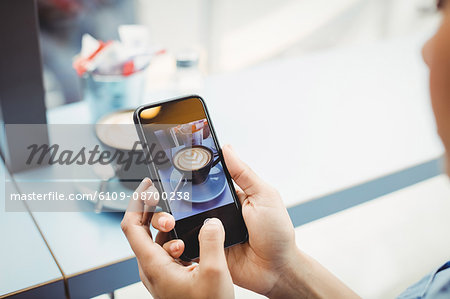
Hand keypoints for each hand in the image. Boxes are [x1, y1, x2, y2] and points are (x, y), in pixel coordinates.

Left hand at [121, 178, 233, 298]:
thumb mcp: (213, 272)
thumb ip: (211, 241)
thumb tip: (210, 221)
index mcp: (153, 265)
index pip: (131, 225)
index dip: (137, 202)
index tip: (148, 186)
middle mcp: (151, 268)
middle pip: (143, 230)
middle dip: (158, 214)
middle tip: (175, 209)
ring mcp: (160, 272)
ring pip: (158, 240)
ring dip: (171, 229)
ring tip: (188, 229)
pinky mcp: (170, 276)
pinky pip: (169, 251)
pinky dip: (179, 241)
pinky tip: (194, 245)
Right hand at [156, 145, 296, 295]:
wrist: (275, 270)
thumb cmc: (277, 233)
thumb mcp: (264, 196)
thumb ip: (245, 174)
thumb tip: (227, 148)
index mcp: (233, 195)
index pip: (209, 179)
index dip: (195, 171)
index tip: (177, 160)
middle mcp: (220, 211)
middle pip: (193, 198)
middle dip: (180, 194)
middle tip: (164, 188)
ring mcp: (212, 230)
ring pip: (186, 219)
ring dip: (177, 216)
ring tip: (167, 212)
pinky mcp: (206, 248)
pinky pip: (188, 241)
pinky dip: (180, 237)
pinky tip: (172, 231)